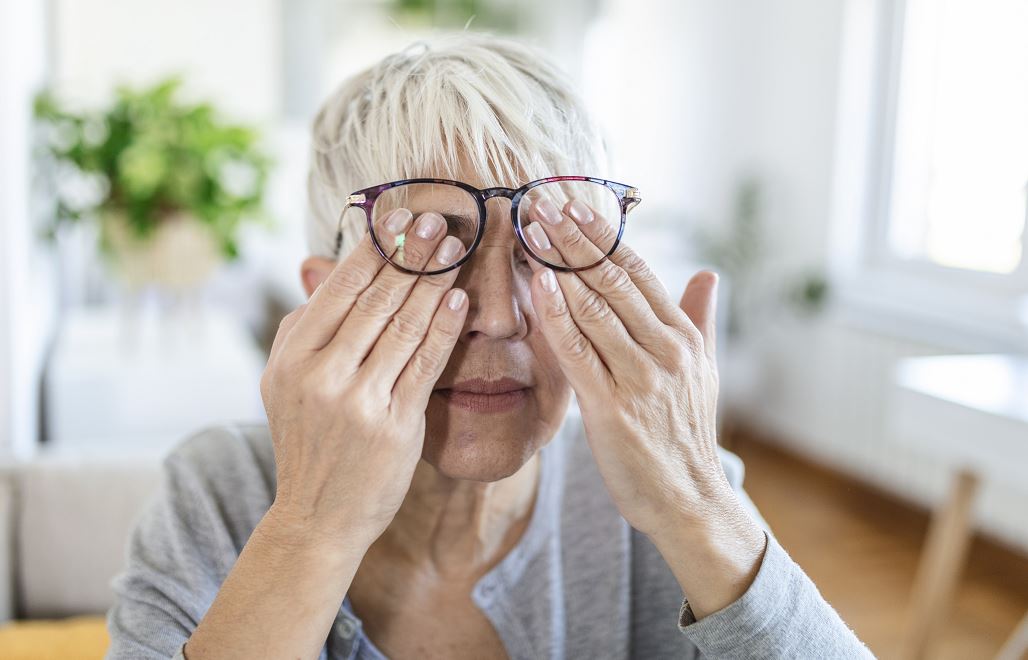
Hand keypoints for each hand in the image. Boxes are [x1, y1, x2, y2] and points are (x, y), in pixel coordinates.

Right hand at [260, 209, 468, 551]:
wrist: (317, 516)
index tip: (398, 213)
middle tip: (437, 218)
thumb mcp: (286, 382)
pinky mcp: (394, 425)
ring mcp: (357, 401)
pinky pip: (424, 365)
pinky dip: (443, 328)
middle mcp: (320, 375)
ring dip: (432, 281)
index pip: (338, 288)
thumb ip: (304, 326)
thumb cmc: (309, 442)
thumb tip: (321, 266)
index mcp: (292, 357)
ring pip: (403, 326)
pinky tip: (458, 298)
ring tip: (454, 247)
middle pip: (375, 300)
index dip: (372, 247)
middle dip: (410, 254)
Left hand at [521, 200, 765, 618]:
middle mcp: (666, 350)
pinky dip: (555, 314)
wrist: (688, 499)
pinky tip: (536, 284)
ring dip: (558, 264)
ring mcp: (639, 378)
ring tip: (530, 229)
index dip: (604, 235)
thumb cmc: (686, 433)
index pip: (638, 272)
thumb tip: (708, 274)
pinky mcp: (611, 408)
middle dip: (574, 237)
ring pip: (593, 308)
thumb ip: (701, 318)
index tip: (574, 204)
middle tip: (541, 201)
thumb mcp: (705, 371)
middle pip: (612, 280)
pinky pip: (576, 352)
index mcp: (684, 337)